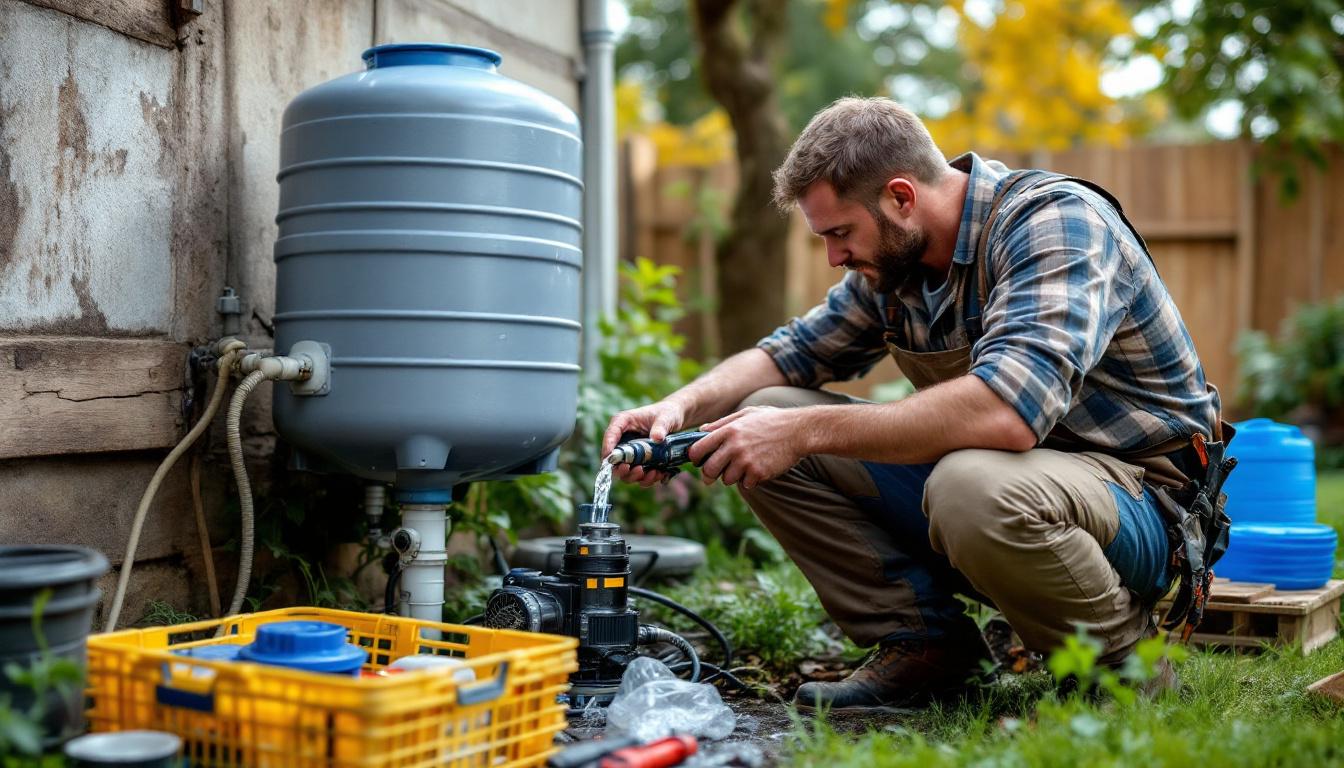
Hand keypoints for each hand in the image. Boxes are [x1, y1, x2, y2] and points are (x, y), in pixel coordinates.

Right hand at [601, 399, 686, 487]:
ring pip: (624, 471)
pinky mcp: (639, 462)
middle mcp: (623, 439)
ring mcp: (630, 452)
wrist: (675, 420)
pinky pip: (638, 475)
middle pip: (613, 459)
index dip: (608, 448)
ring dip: (636, 477)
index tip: (611, 460)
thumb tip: (657, 438)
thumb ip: (661, 426)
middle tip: (638, 470)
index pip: (610, 435)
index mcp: (623, 422)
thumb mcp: (666, 417)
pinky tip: (658, 474)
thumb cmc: (667, 413)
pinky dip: (647, 479)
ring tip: (653, 473)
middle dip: (623, 469)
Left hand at [687, 406, 806, 488]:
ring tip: (744, 465)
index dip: (695, 458)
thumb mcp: (746, 414)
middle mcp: (734, 446)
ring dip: (733, 476)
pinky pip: (745, 484)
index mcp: (728, 431)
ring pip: (727, 480)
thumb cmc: (772, 420)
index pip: (698, 449)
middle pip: (709, 470)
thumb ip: (722, 423)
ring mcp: (746, 461)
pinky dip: (749, 480)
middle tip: (715, 473)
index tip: (699, 461)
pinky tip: (758, 468)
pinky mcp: (758, 473)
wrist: (799, 431)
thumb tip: (701, 431)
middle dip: (710, 474)